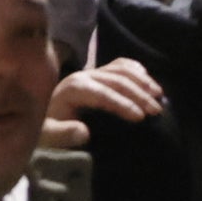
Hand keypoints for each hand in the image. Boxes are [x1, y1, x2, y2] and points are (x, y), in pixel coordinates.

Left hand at [49, 59, 167, 128]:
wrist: (42, 118)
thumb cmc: (47, 130)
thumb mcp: (48, 136)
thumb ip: (63, 135)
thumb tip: (84, 132)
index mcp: (72, 89)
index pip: (103, 94)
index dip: (123, 104)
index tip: (140, 117)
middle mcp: (83, 76)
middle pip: (116, 80)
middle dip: (139, 94)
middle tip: (156, 110)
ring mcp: (92, 72)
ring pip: (121, 70)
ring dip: (142, 81)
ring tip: (159, 96)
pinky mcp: (98, 73)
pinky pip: (120, 64)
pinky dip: (136, 70)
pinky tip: (148, 79)